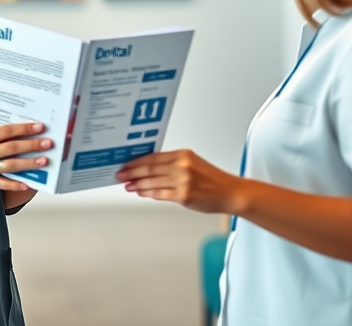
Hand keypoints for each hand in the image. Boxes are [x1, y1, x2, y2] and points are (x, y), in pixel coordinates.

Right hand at [0, 122, 51, 192]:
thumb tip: (23, 132)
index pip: (6, 131)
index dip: (24, 129)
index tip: (39, 127)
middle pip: (11, 147)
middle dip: (32, 145)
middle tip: (47, 143)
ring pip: (11, 165)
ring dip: (29, 163)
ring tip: (43, 161)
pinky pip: (4, 184)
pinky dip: (17, 184)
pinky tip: (28, 183)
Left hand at [117, 149, 240, 213]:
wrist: (230, 193)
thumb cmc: (213, 179)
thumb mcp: (193, 163)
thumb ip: (173, 164)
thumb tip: (149, 169)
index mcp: (183, 154)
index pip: (153, 156)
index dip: (136, 161)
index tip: (125, 164)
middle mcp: (182, 166)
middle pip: (150, 168)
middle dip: (132, 172)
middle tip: (121, 175)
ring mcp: (183, 181)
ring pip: (153, 181)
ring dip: (137, 184)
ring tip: (128, 185)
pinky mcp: (184, 195)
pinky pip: (160, 194)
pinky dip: (148, 193)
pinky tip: (141, 192)